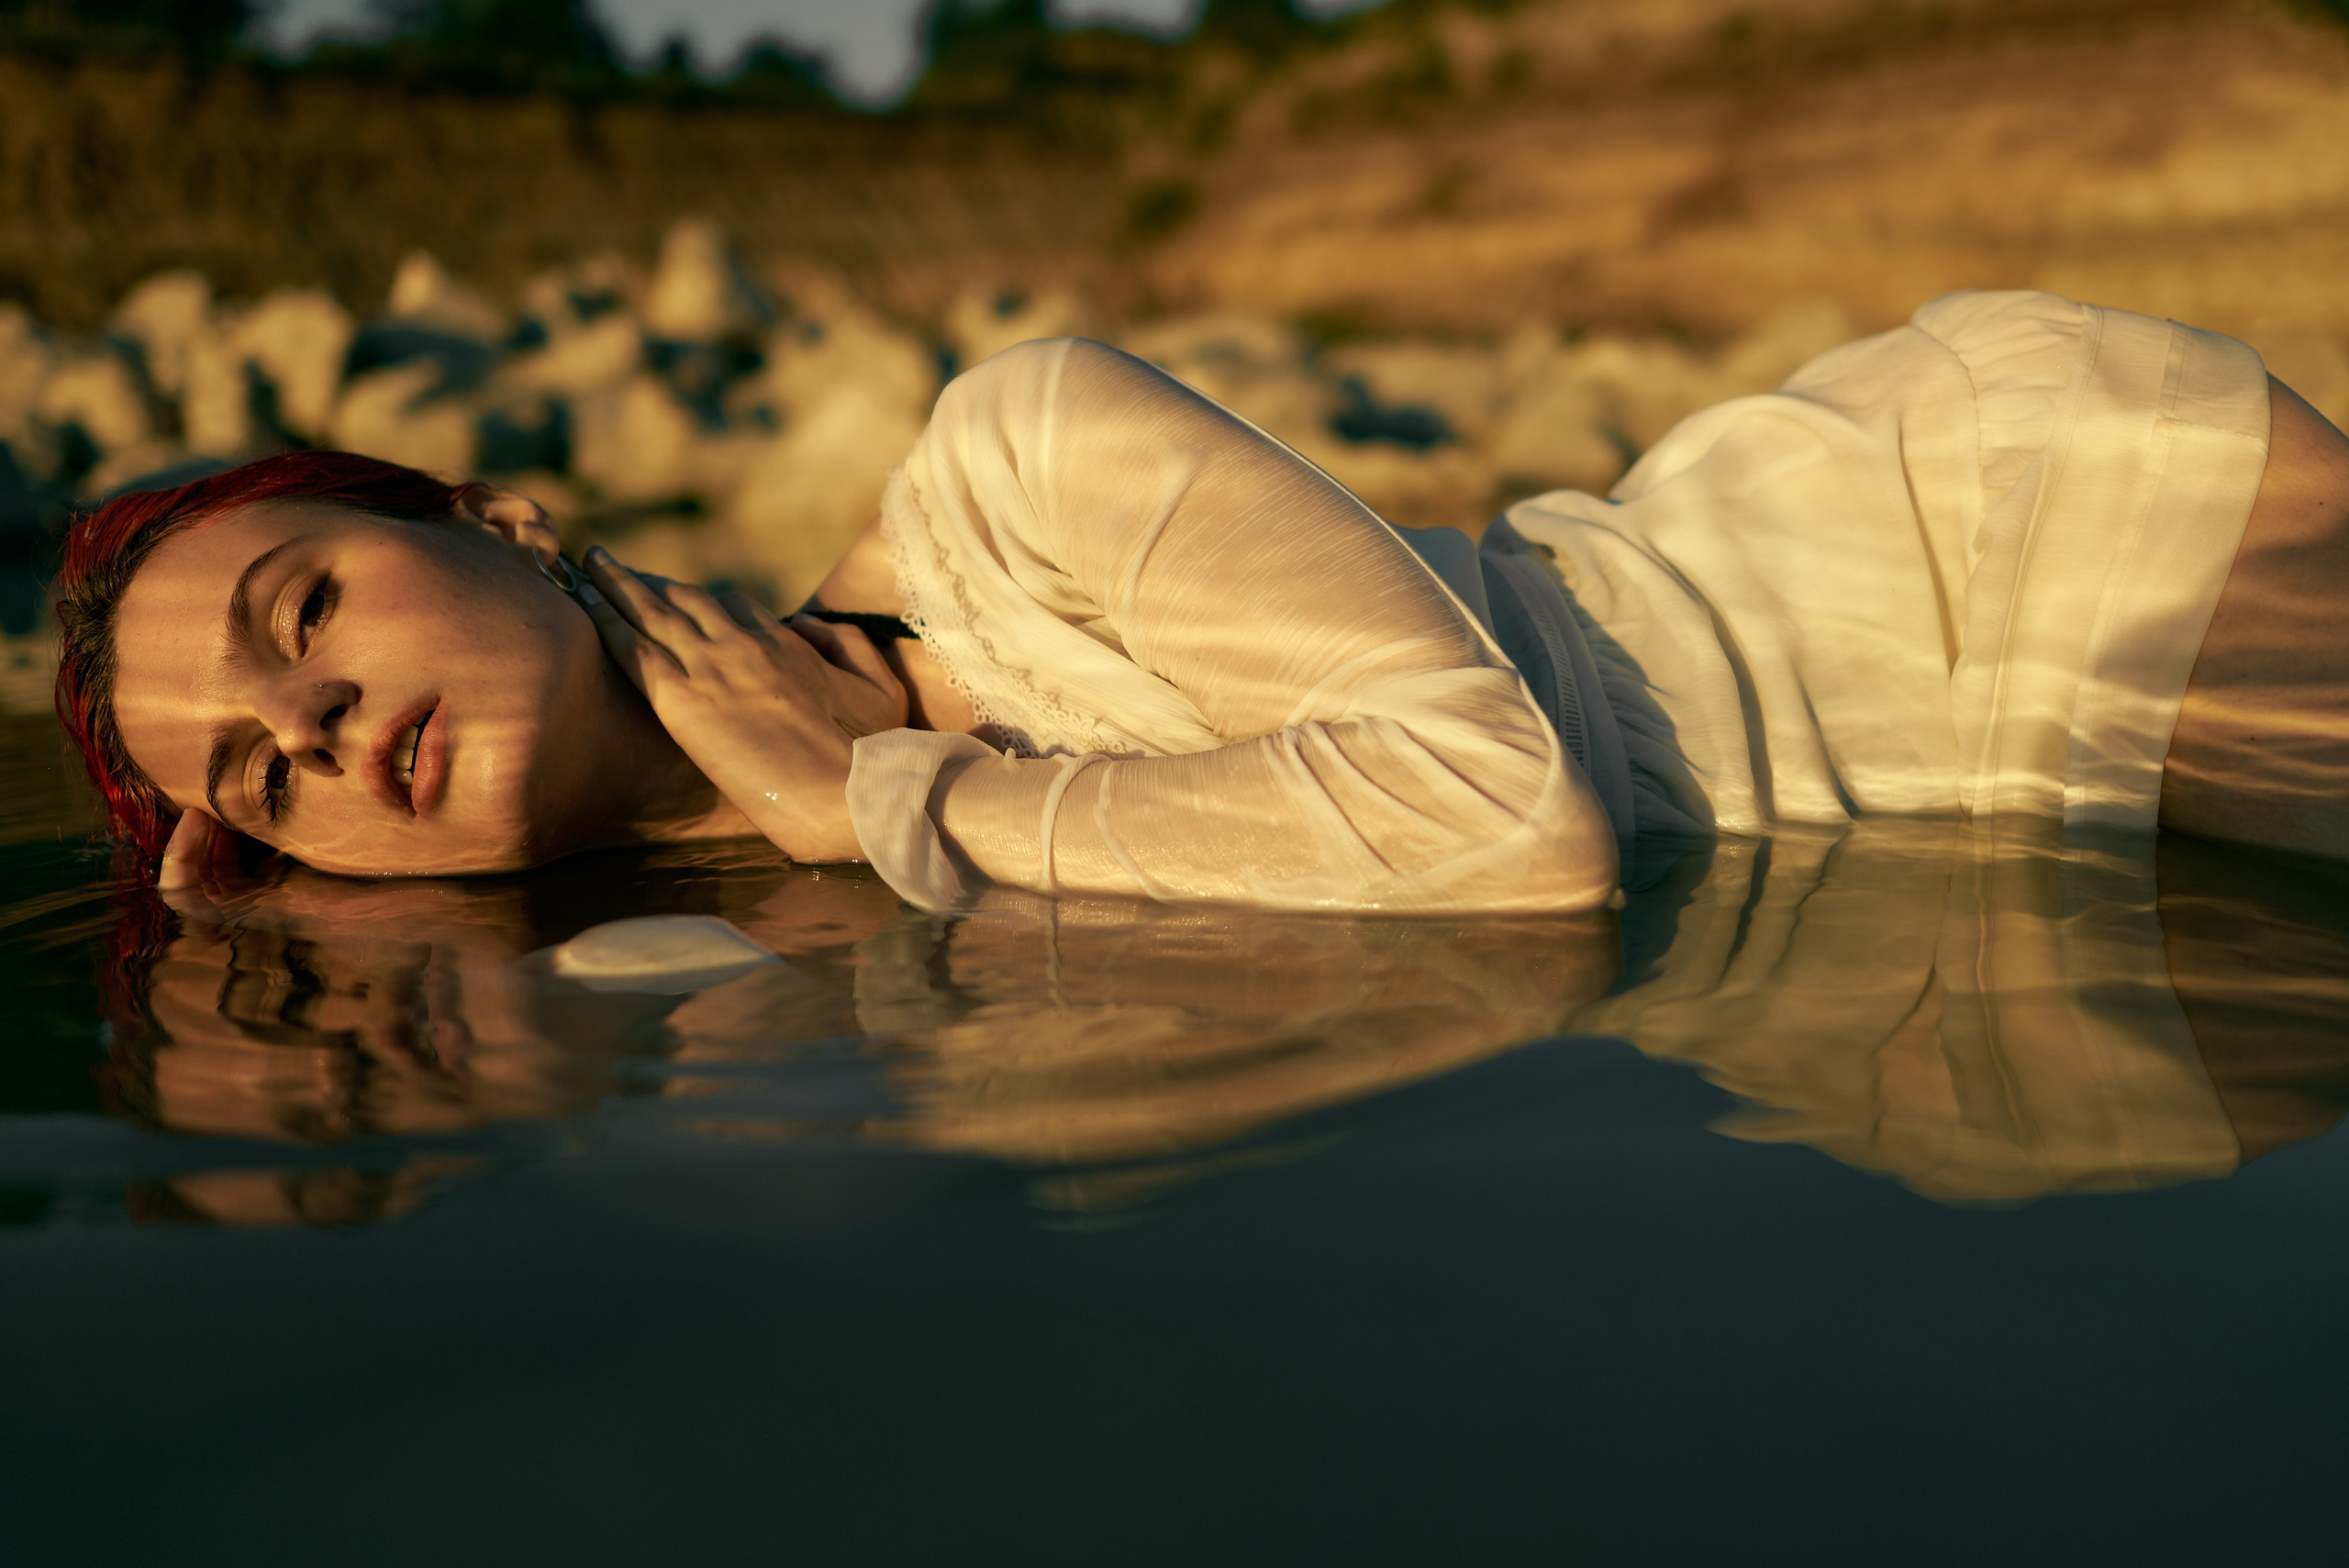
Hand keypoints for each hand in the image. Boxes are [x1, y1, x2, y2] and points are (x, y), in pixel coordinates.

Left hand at [581, 546, 906, 861]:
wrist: (848, 791)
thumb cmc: (873, 751)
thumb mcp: (879, 686)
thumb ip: (846, 643)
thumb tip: (802, 624)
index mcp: (785, 642)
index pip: (738, 607)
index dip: (709, 604)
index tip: (686, 603)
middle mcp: (742, 644)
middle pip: (686, 598)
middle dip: (650, 582)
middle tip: (614, 566)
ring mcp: (710, 668)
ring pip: (651, 610)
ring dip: (615, 582)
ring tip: (588, 563)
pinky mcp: (681, 700)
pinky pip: (630, 646)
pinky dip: (602, 616)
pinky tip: (580, 598)